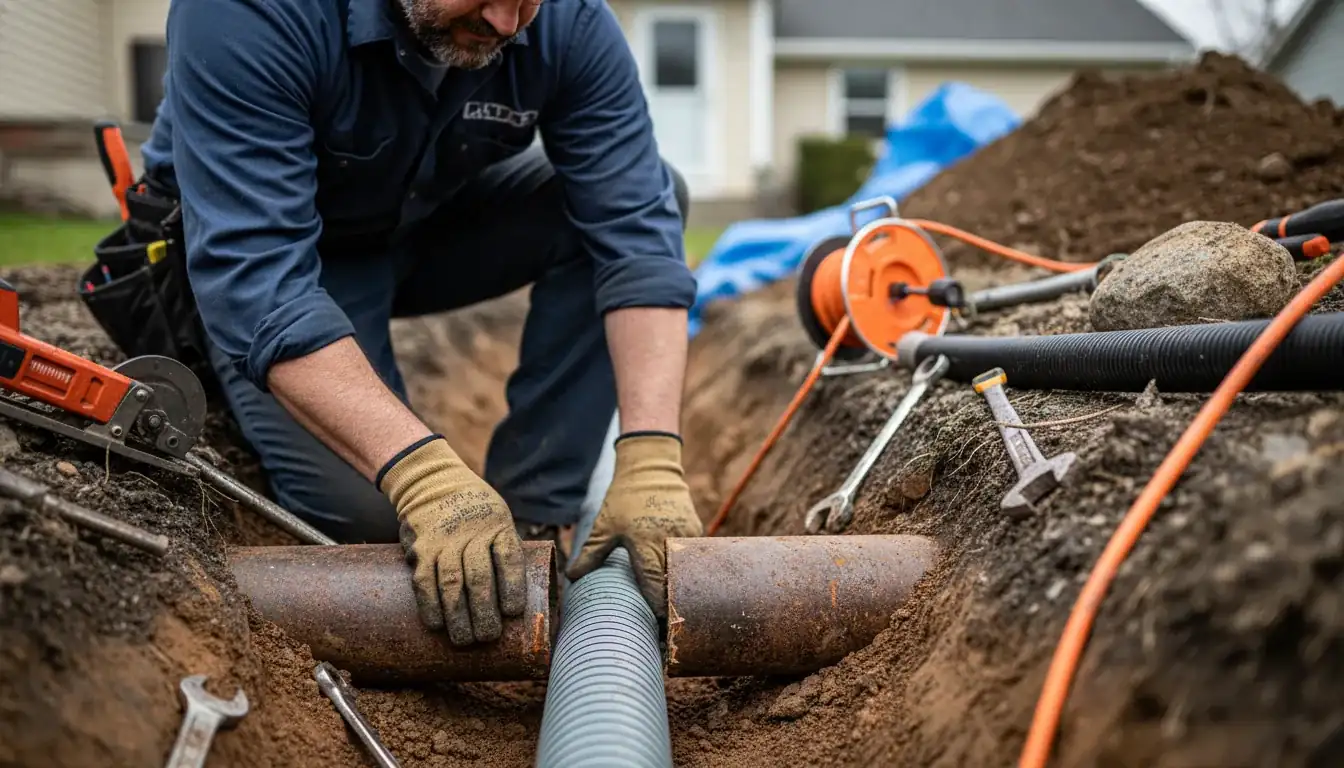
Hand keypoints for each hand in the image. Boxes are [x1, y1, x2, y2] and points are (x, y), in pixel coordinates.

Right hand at [378, 436, 525, 644]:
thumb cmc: (477, 512)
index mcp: (498, 526)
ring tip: (466, 640)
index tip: (513, 612)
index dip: (512, 587)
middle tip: (488, 636)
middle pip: (479, 576)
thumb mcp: (499, 518)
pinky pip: (424, 581)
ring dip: (458, 616)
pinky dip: (430, 606)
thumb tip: (523, 601)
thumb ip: (506, 552)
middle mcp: (471, 532)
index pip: (509, 558)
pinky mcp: (421, 549)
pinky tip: (437, 625)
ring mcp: (444, 541)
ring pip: (451, 583)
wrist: (433, 482)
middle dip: (484, 612)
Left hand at [566, 432, 702, 617]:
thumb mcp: (604, 525)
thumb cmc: (625, 497)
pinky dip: (683, 570)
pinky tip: (677, 580)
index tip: (657, 627)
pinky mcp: (695, 531)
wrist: (652, 466)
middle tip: (665, 626)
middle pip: (674, 585)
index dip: (658, 609)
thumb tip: (571, 578)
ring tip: (672, 606)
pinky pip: (690, 558)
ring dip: (678, 588)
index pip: (656, 586)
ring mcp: (686, 536)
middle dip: (670, 604)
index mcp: (644, 543)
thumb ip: (590, 554)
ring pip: (685, 572)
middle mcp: (668, 541)